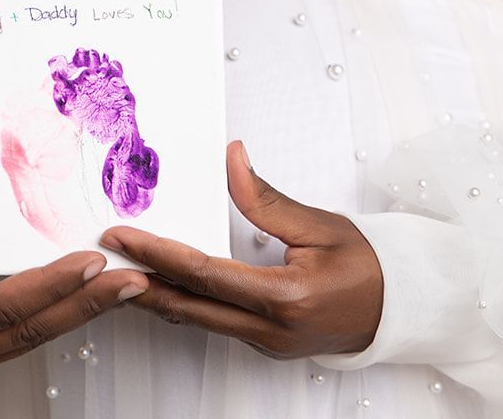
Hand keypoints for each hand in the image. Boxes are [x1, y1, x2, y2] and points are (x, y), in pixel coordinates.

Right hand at [0, 172, 147, 382]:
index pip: (0, 309)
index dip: (51, 285)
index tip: (94, 262)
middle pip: (20, 332)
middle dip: (81, 307)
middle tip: (131, 283)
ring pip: (19, 339)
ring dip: (71, 313)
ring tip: (118, 290)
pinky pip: (6, 335)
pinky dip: (45, 314)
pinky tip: (75, 297)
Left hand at [101, 141, 382, 359]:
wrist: (401, 305)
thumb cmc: (367, 263)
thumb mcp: (319, 223)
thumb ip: (265, 198)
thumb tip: (230, 159)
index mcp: (284, 299)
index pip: (204, 274)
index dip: (158, 254)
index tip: (122, 235)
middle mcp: (271, 330)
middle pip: (190, 306)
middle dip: (140, 281)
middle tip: (101, 255)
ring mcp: (268, 343)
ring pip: (199, 320)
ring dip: (158, 294)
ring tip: (119, 268)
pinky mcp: (267, 344)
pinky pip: (215, 322)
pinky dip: (185, 302)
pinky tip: (163, 285)